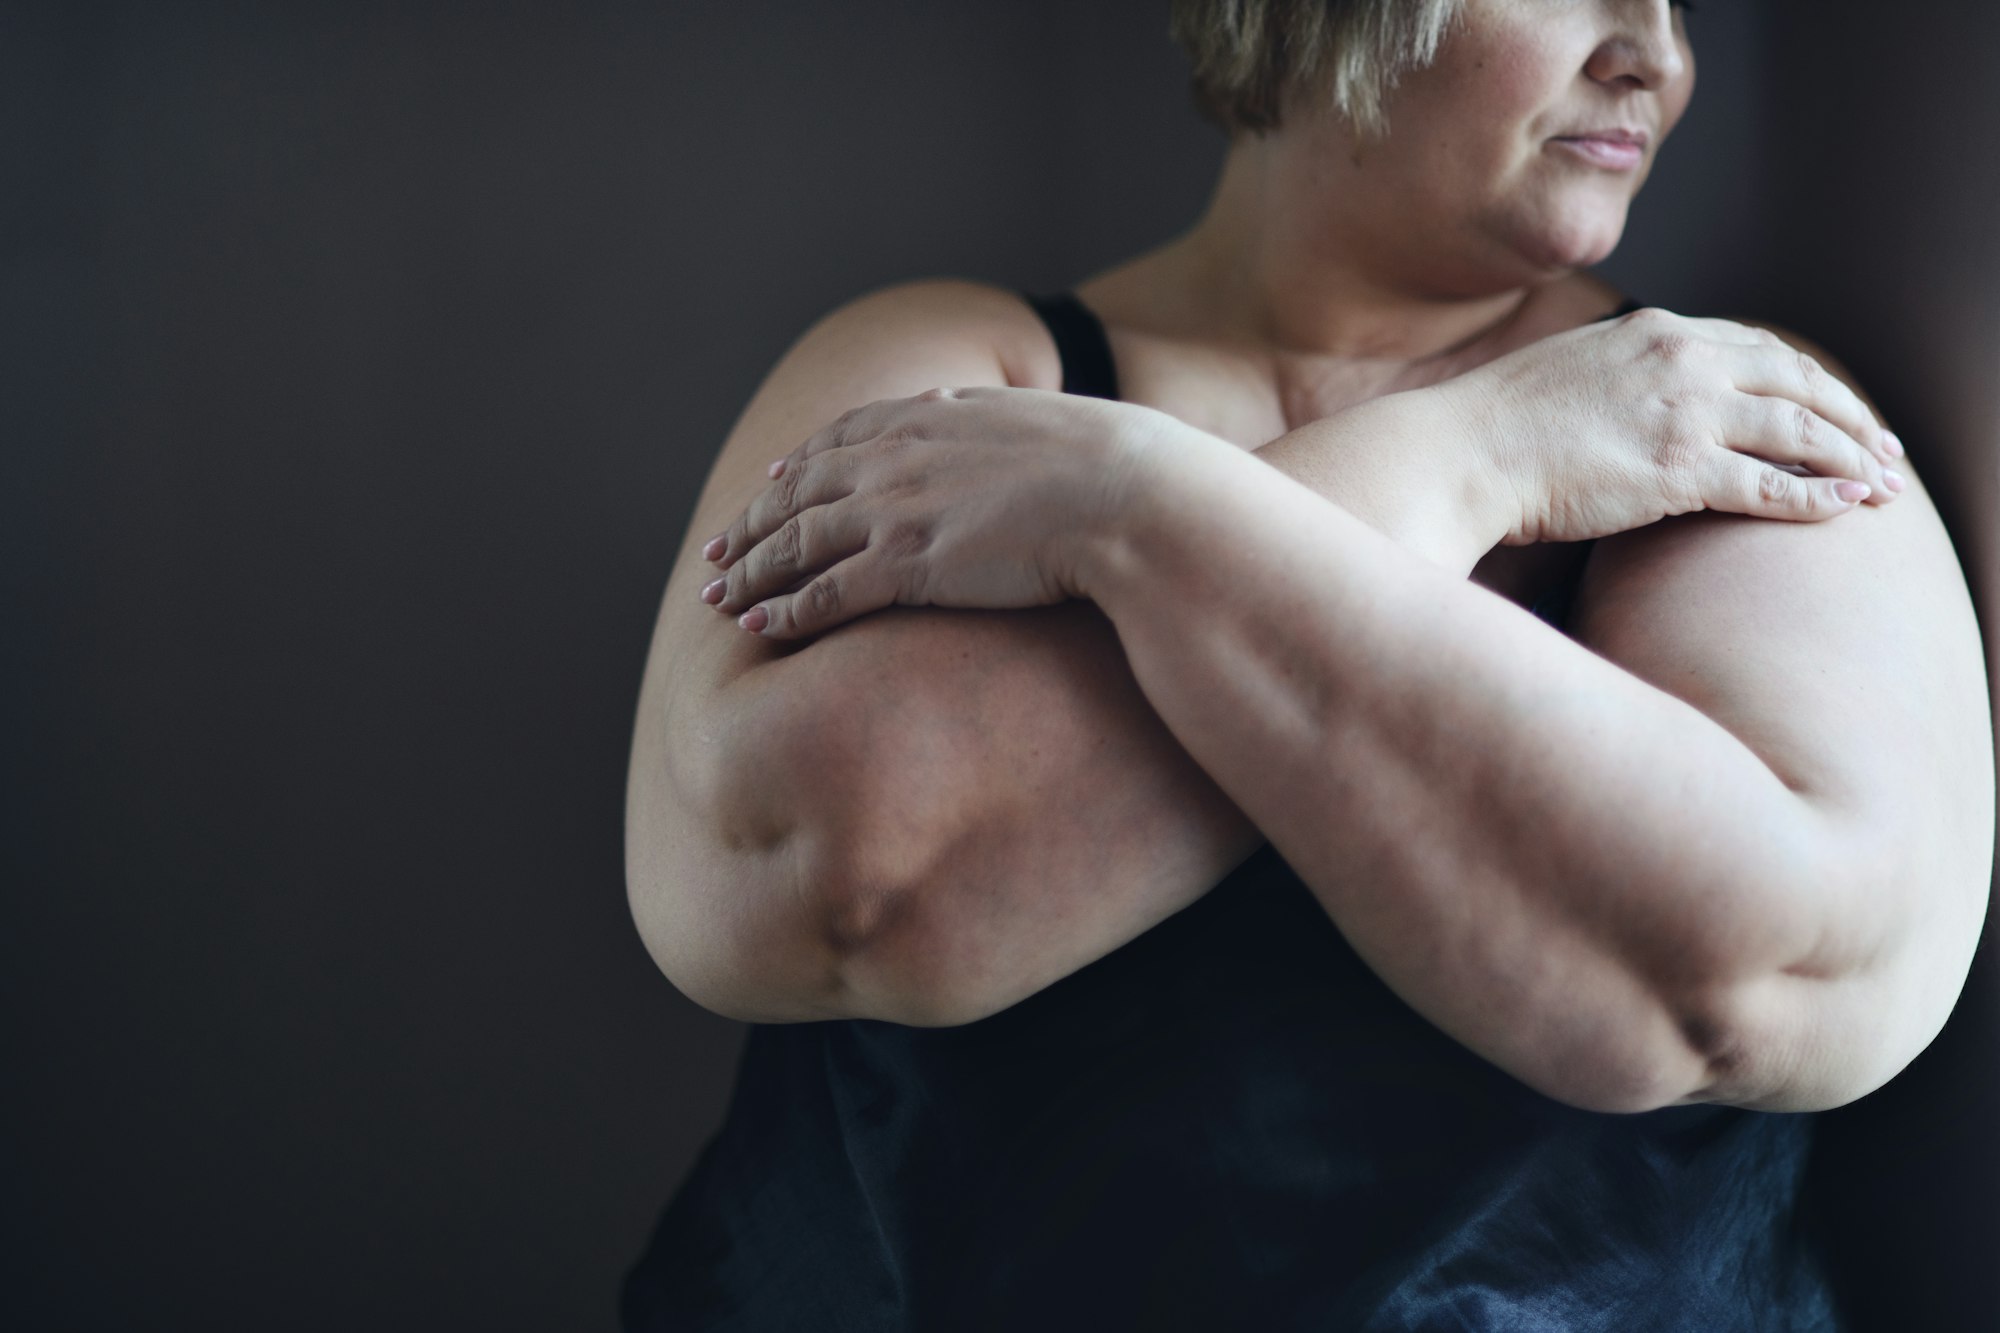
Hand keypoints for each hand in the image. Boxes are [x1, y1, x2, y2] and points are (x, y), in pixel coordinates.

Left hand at [695, 386, 1171, 639]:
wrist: (1131, 499)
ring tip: (719, 596)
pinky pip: (825, 593)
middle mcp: (899, 456)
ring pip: (797, 543)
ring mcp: (898, 509)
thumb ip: (995, 418)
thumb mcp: (1042, 419)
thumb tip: (981, 409)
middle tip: (718, 549)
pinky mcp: (907, 565)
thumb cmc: (1112, 466)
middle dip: (753, 523)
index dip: (796, 465)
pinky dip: (785, 610)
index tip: (770, 481)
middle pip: (800, 491)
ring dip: (752, 571)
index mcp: (931, 414)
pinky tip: (759, 627)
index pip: (840, 438)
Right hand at [1437, 307, 1905, 546]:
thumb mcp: (1566, 374)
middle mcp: (1682, 361)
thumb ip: (1617, 377)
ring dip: (1851, 459)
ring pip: (1800, 431)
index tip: (1831, 406)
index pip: (1757, 348)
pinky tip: (1844, 511)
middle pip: (1797, 381)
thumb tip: (1632, 404)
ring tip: (1883, 486)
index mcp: (1655, 332)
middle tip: (1884, 447)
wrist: (1459, 453)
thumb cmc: (1494, 428)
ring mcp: (1685, 413)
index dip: (1805, 379)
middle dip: (1851, 416)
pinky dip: (1818, 498)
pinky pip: (1771, 485)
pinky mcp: (1679, 470)